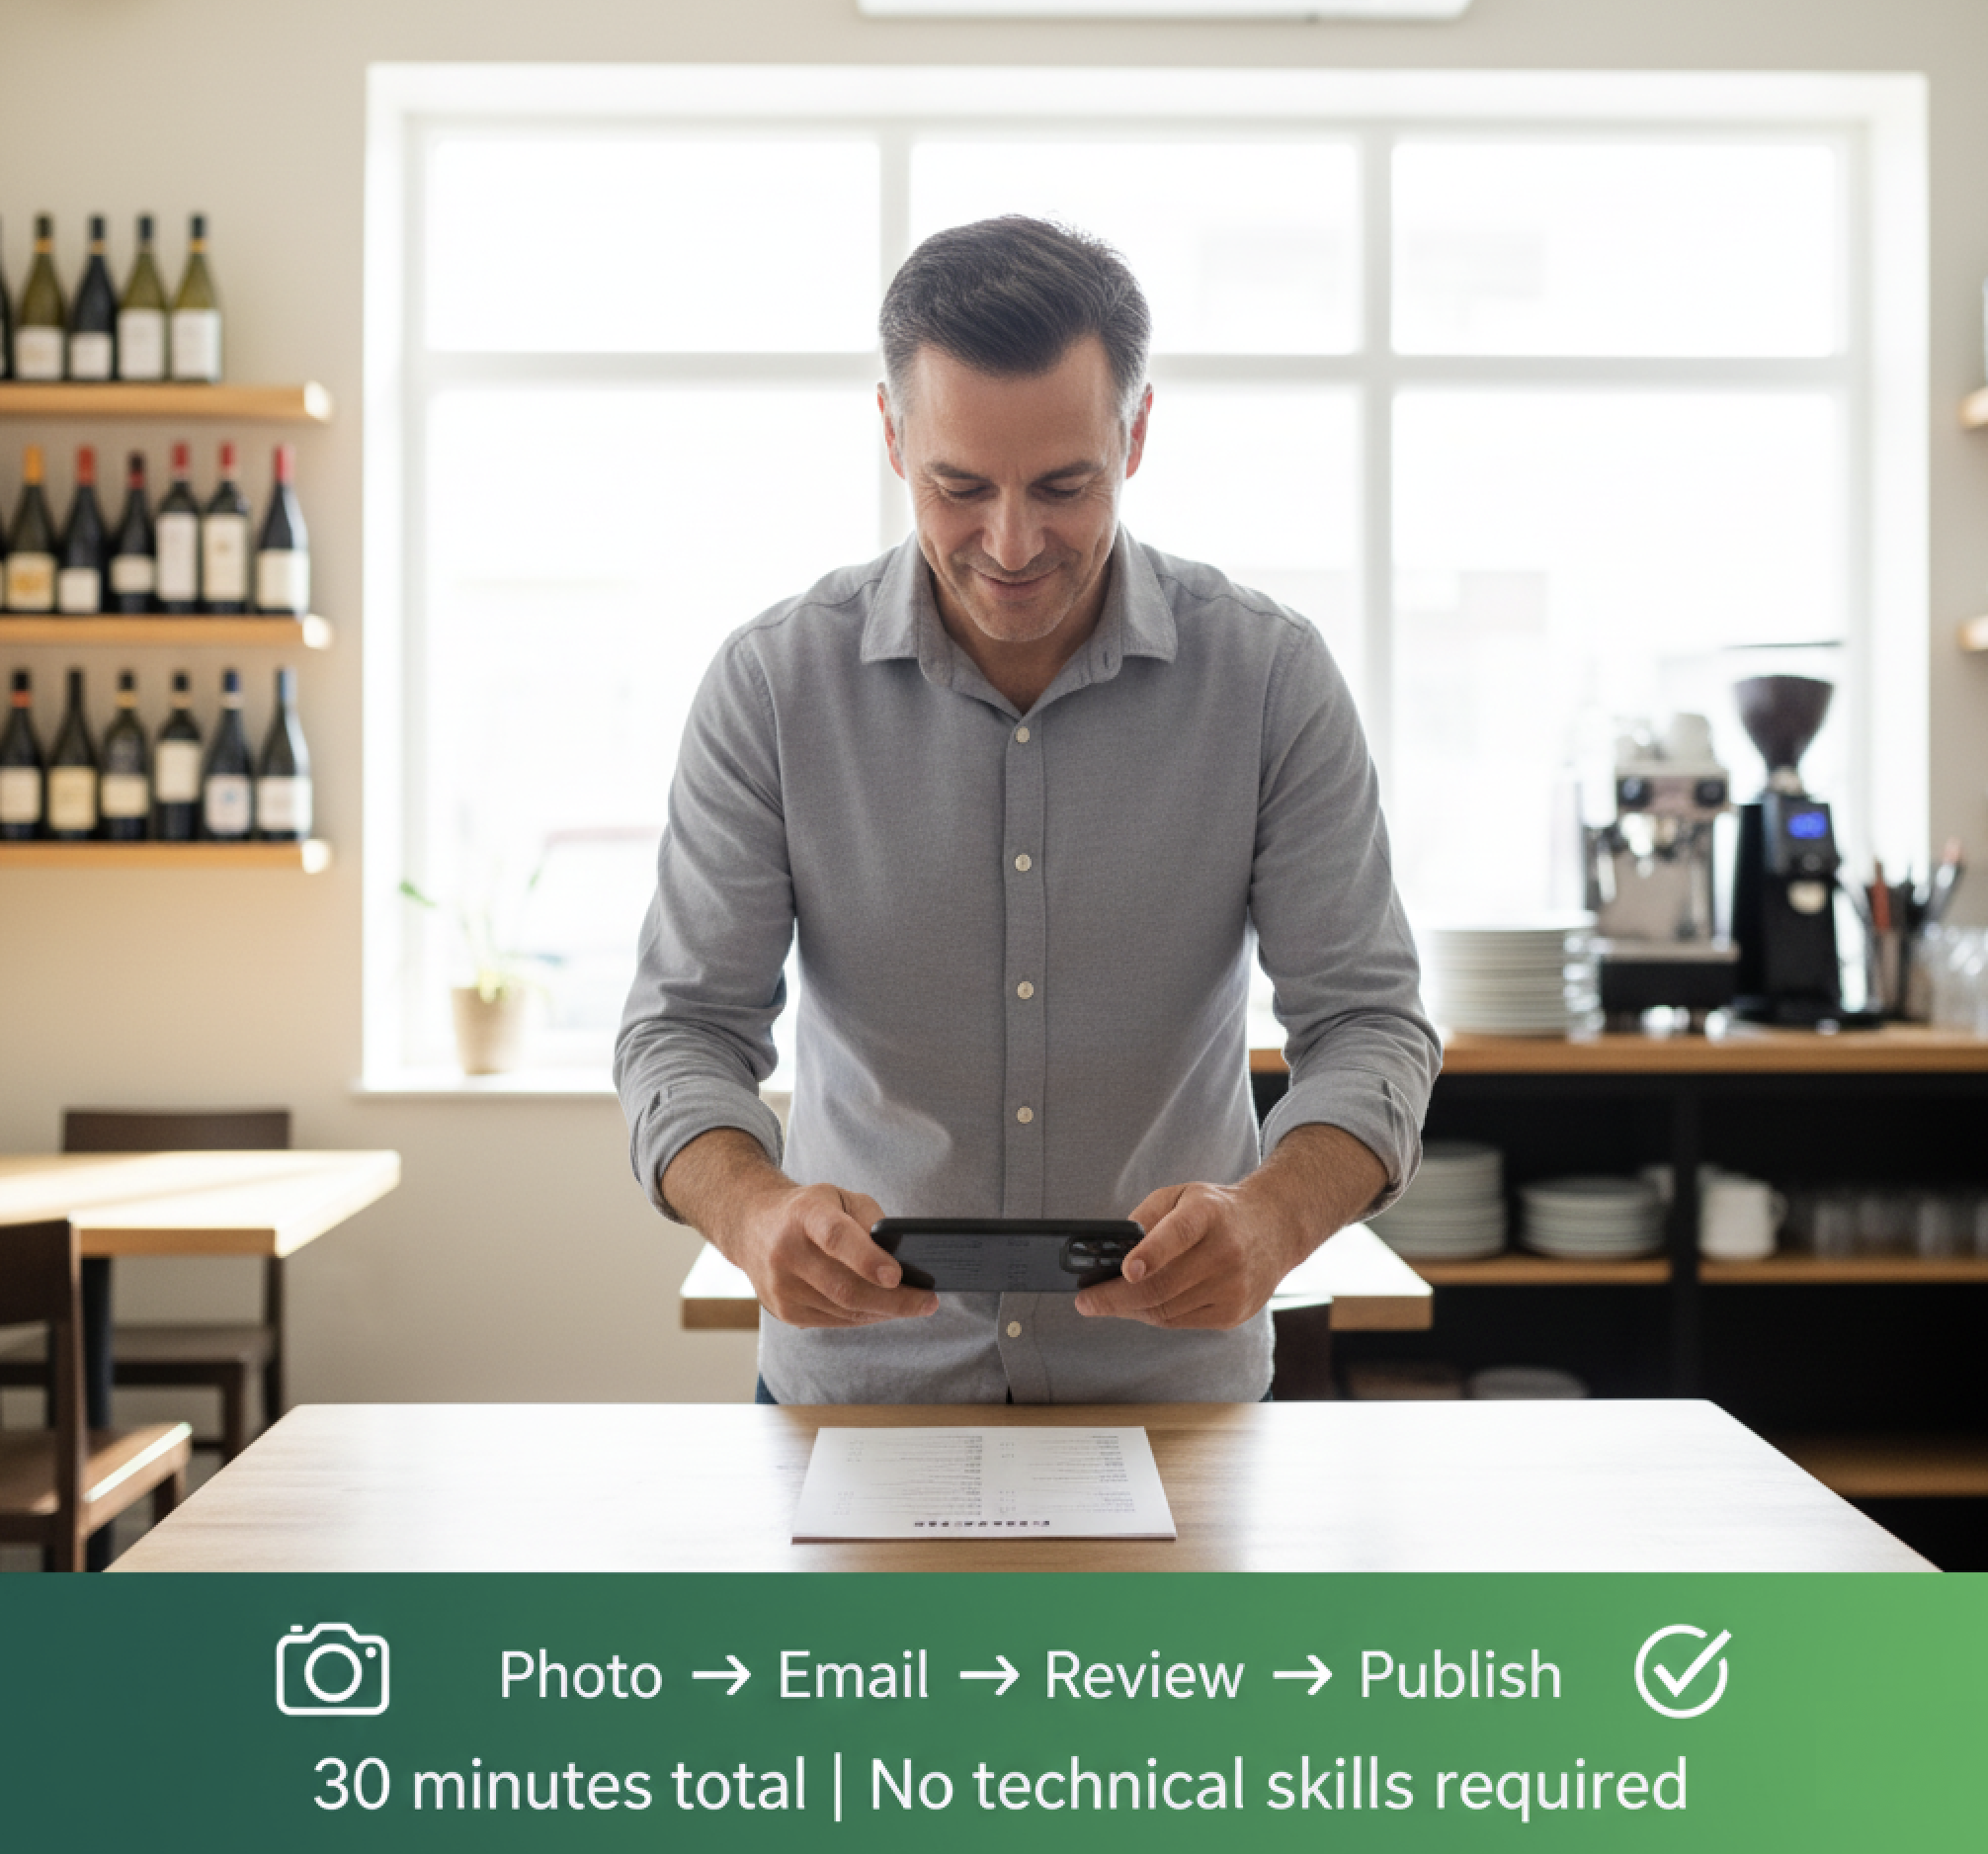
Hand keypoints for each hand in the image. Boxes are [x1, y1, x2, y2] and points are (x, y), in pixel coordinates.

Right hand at [662, 1128, 936, 1329]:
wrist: (752, 1227)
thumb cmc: (810, 1210)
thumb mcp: (839, 1197)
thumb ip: (871, 1220)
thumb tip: (902, 1259)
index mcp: (804, 1215)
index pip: (836, 1238)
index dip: (867, 1259)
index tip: (898, 1274)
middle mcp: (786, 1252)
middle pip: (845, 1287)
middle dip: (894, 1300)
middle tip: (928, 1301)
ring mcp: (781, 1287)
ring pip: (844, 1310)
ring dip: (884, 1311)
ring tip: (914, 1305)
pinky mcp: (784, 1311)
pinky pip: (835, 1321)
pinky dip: (864, 1316)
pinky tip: (883, 1309)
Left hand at [1074, 1124, 1387, 1330]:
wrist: (1275, 1228)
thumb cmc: (1216, 1210)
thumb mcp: (1182, 1196)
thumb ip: (1146, 1218)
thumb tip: (1109, 1252)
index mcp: (1210, 1213)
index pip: (1180, 1234)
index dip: (1152, 1253)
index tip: (1125, 1269)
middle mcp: (1227, 1251)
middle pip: (1164, 1285)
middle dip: (1116, 1297)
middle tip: (1085, 1302)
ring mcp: (1234, 1287)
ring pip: (1167, 1310)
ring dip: (1130, 1309)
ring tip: (1105, 1302)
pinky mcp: (1235, 1313)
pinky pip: (1181, 1322)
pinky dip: (1153, 1316)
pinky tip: (1137, 1307)